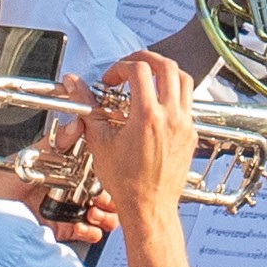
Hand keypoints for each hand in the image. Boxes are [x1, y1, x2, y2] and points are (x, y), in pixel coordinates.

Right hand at [78, 49, 195, 227]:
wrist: (149, 207)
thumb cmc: (126, 183)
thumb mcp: (100, 142)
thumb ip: (88, 108)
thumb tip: (75, 86)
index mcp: (147, 117)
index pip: (139, 71)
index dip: (121, 67)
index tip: (111, 80)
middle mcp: (171, 117)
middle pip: (167, 66)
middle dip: (146, 59)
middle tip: (131, 65)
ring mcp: (185, 125)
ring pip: (185, 80)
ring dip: (165, 73)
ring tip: (148, 79)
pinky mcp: (191, 135)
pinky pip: (188, 103)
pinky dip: (174, 95)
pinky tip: (157, 105)